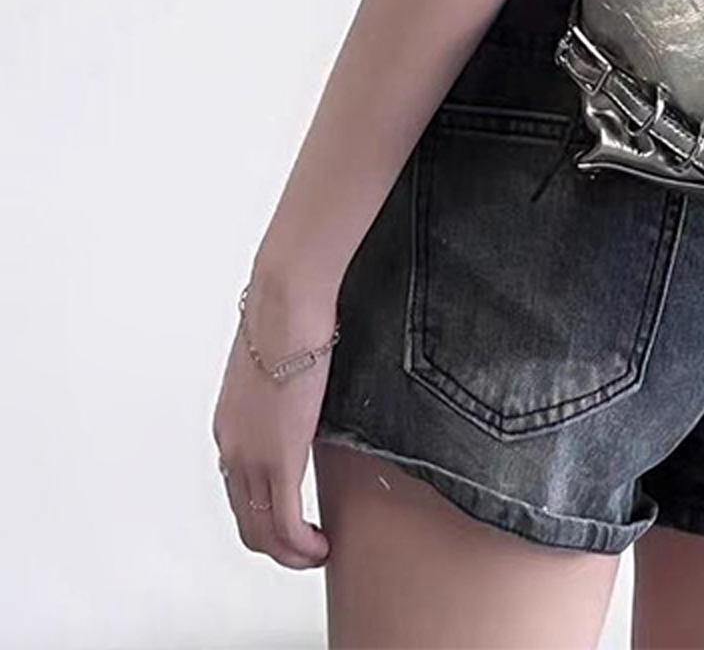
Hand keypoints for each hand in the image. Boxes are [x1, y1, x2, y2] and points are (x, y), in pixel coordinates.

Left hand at [211, 276, 337, 569]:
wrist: (286, 302)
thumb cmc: (287, 315)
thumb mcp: (279, 364)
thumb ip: (286, 386)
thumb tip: (308, 380)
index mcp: (230, 425)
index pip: (239, 489)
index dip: (263, 513)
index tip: (290, 519)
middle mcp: (231, 448)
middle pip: (244, 520)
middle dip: (274, 545)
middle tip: (303, 550)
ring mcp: (251, 457)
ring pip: (261, 530)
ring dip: (288, 552)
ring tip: (314, 553)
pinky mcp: (279, 458)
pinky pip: (285, 523)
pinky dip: (301, 546)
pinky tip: (320, 546)